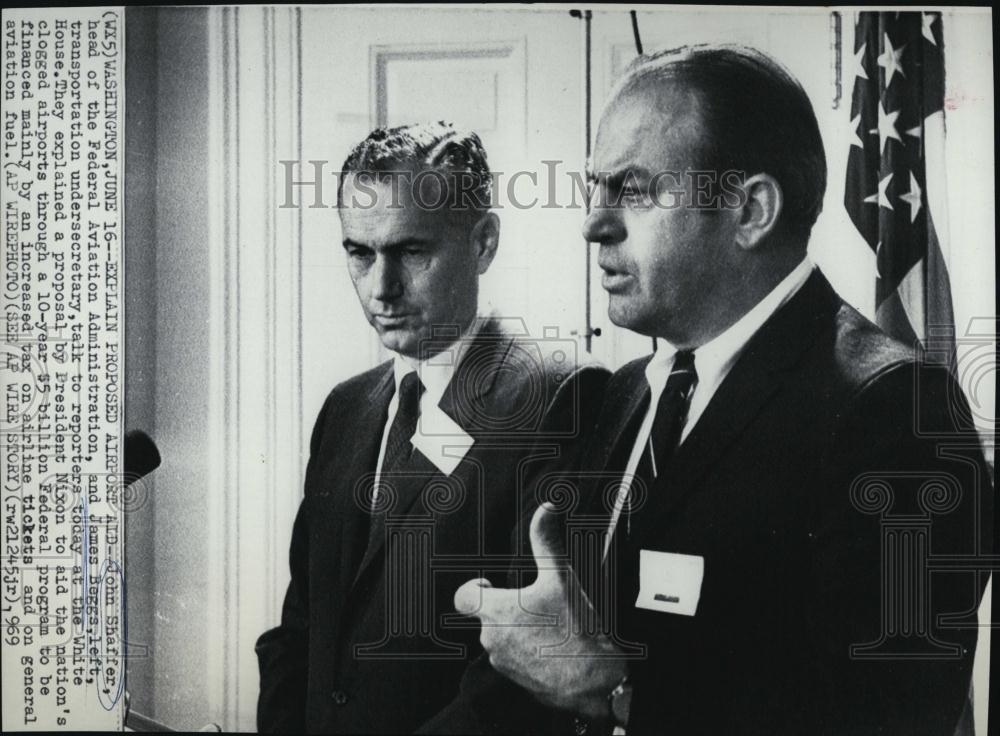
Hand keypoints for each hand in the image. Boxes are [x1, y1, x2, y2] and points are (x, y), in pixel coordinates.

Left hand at [454, 503, 627, 720]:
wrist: (594, 681)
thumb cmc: (575, 629)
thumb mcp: (562, 577)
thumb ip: (547, 540)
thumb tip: (546, 508)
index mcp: (495, 612)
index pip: (462, 598)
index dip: (473, 588)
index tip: (491, 584)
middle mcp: (491, 640)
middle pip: (486, 617)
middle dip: (506, 607)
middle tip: (535, 602)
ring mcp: (503, 664)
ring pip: (502, 639)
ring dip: (518, 630)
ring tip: (548, 624)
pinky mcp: (518, 682)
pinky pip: (515, 660)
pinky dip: (528, 652)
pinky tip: (553, 646)